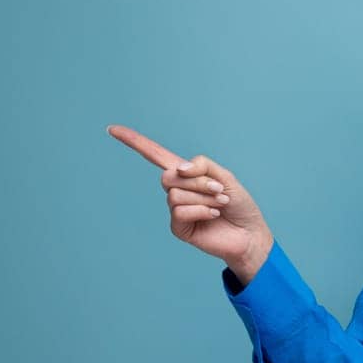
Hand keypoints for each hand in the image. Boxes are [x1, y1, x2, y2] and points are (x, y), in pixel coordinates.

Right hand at [106, 123, 273, 279]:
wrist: (250, 233)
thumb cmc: (239, 204)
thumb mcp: (224, 176)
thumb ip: (202, 165)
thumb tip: (178, 169)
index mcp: (186, 174)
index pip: (155, 155)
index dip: (135, 142)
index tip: (112, 129)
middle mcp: (177, 190)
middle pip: (168, 176)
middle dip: (198, 182)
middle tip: (218, 190)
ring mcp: (177, 209)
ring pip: (176, 194)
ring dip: (204, 198)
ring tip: (220, 204)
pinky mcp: (179, 228)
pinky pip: (180, 212)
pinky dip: (201, 211)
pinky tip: (213, 216)